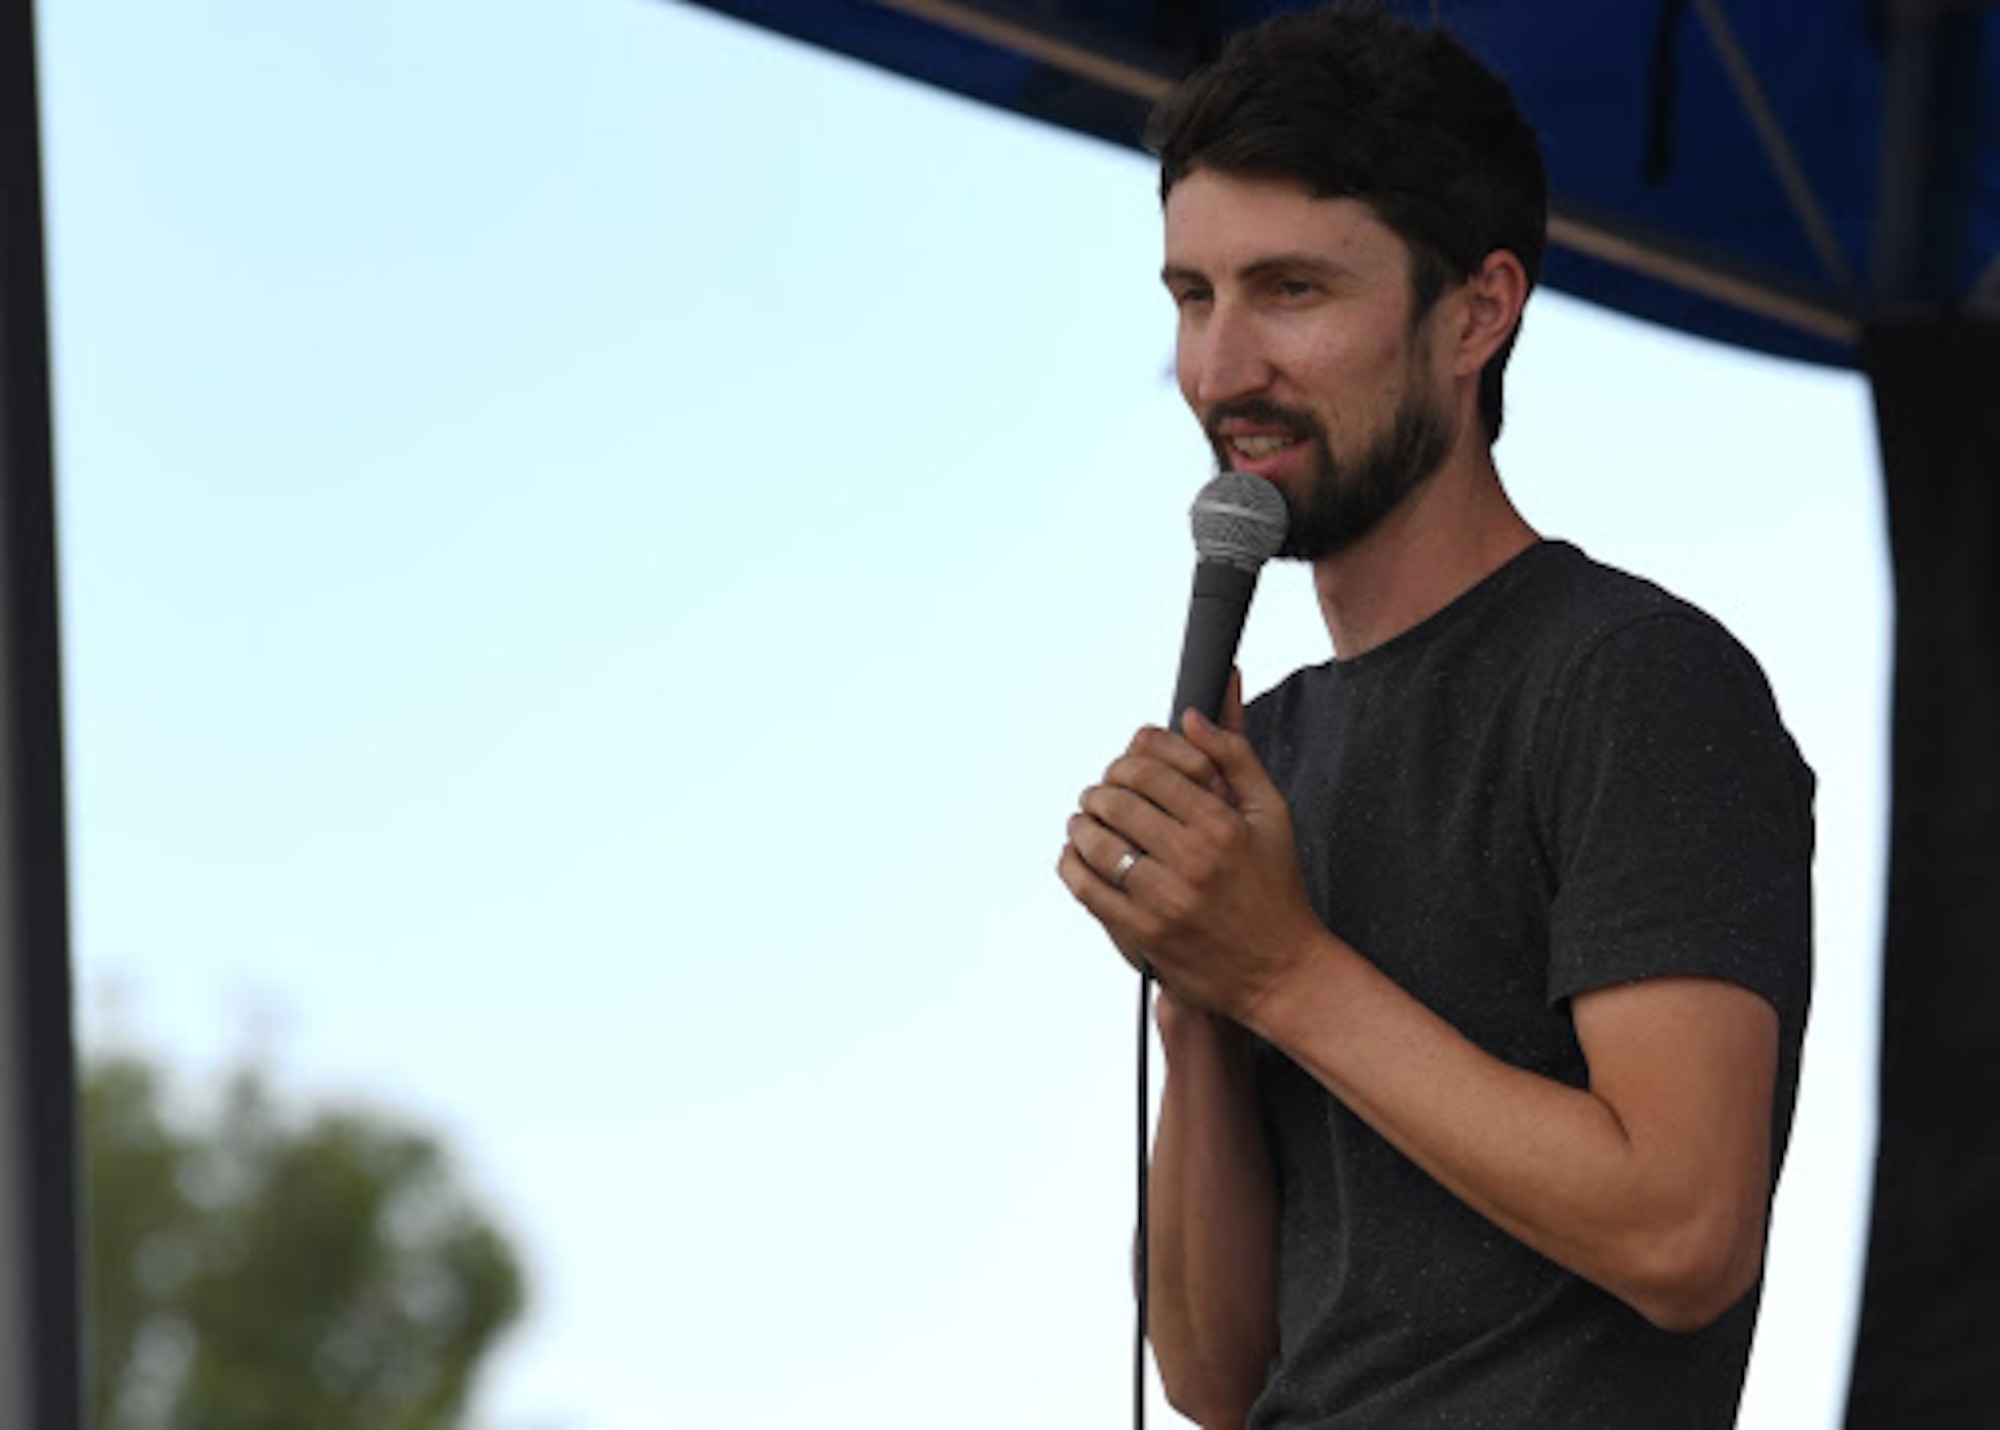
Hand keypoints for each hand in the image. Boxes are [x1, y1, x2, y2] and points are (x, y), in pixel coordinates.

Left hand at [1058, 685, 1323, 1023]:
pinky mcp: (1146, 935)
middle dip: (1099, 790)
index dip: (1126, 760)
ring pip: (1096, 844)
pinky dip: (1072, 865)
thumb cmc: (1276, 887)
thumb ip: (1233, 756)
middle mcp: (1192, 860)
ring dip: (1081, 824)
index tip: (1124, 767)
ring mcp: (1166, 900)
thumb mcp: (1271, 813)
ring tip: (1085, 821)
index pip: (1148, 771)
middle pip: (1117, 802)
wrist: (1280, 971)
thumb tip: (1192, 715)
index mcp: (1222, 824)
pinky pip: (1088, 890)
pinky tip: (1077, 856)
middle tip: (1099, 794)